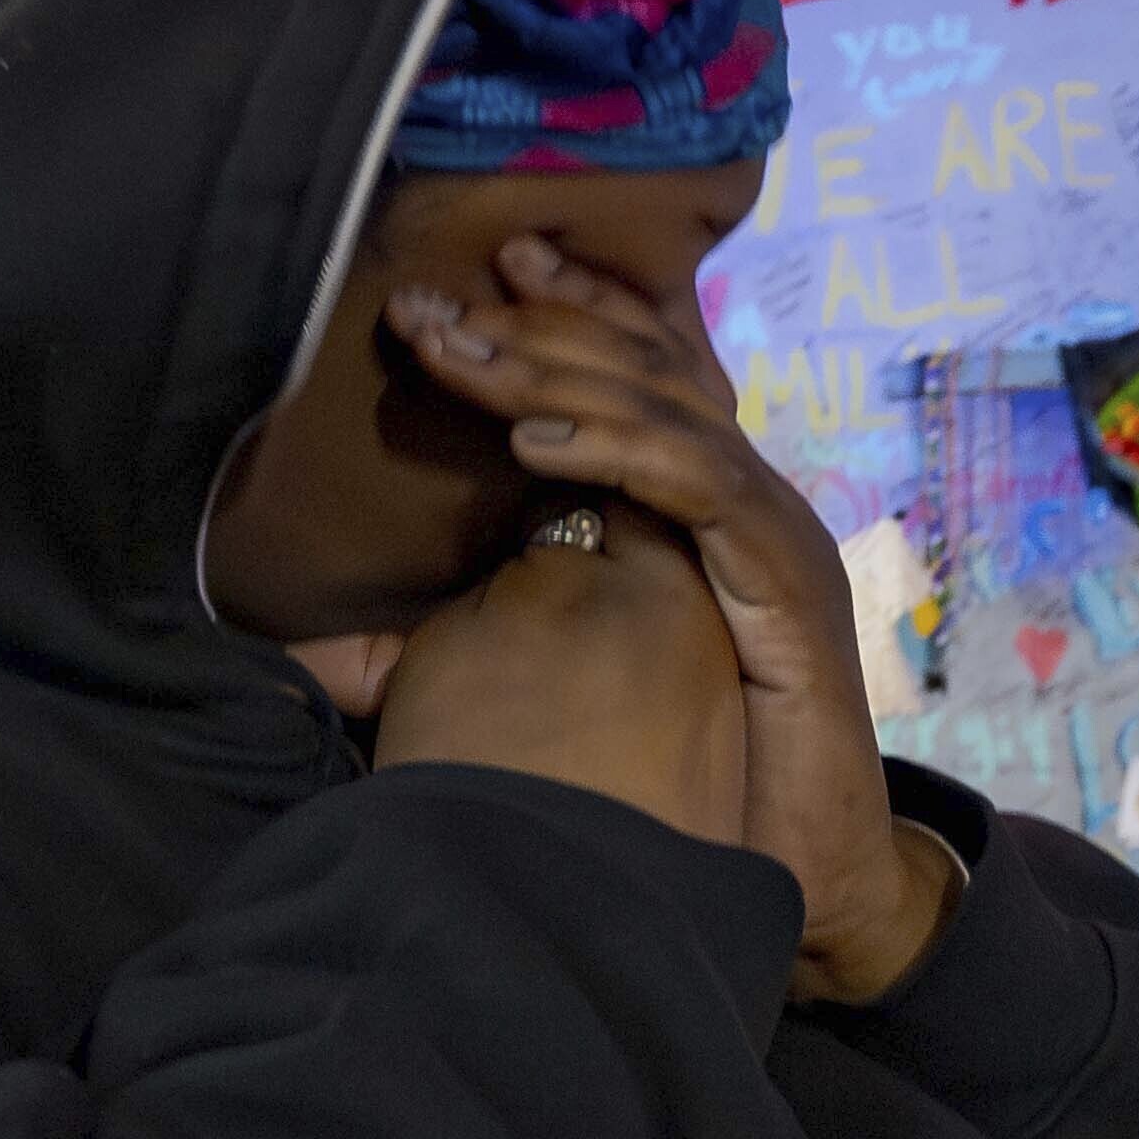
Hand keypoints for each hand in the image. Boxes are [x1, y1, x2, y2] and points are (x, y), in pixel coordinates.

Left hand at [393, 241, 952, 998]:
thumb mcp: (559, 687)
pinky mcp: (789, 580)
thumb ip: (470, 642)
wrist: (810, 872)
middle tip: (436, 300)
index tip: (484, 266)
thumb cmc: (690, 787)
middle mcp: (743, 500)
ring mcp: (772, 533)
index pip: (639, 374)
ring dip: (559, 375)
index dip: (571, 310)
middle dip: (538, 324)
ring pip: (667, 412)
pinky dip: (620, 453)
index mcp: (696, 508)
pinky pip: (702, 487)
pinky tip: (536, 448)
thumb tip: (328, 644)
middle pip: (646, 371)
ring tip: (463, 360)